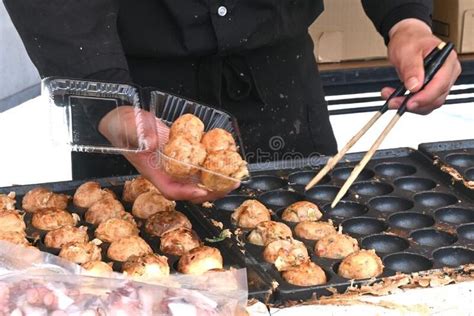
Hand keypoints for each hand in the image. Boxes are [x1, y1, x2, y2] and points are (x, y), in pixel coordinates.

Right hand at [98, 106, 233, 202]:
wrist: (122, 120)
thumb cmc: (122, 125)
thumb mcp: (129, 126)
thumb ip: (139, 134)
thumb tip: (153, 143)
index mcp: (152, 171)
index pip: (171, 189)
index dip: (187, 193)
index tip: (203, 191)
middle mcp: (165, 172)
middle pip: (189, 190)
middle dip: (211, 191)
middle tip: (230, 185)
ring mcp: (173, 166)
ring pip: (196, 180)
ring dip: (216, 182)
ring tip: (234, 178)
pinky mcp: (180, 157)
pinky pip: (197, 167)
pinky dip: (212, 167)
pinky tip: (225, 161)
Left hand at [382, 19, 461, 114]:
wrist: (407, 37)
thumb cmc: (410, 39)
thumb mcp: (407, 51)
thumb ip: (411, 68)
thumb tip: (414, 86)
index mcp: (446, 61)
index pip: (440, 85)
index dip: (425, 97)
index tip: (409, 103)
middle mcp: (447, 73)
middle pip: (435, 98)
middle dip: (413, 103)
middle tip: (393, 101)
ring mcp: (440, 82)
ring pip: (428, 103)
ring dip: (408, 104)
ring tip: (390, 98)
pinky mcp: (430, 88)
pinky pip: (421, 102)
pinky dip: (407, 102)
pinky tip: (394, 97)